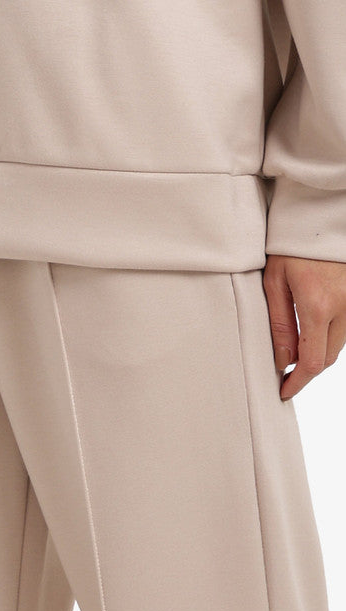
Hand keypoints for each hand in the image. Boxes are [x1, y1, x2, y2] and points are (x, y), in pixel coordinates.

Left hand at [263, 255, 345, 399]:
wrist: (321, 215)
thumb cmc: (292, 245)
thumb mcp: (275, 282)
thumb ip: (279, 324)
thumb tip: (283, 361)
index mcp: (318, 306)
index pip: (311, 361)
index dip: (297, 382)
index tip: (284, 392)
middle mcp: (344, 307)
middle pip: (327, 358)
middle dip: (305, 372)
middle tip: (285, 377)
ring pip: (338, 345)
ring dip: (317, 354)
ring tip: (294, 354)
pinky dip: (329, 337)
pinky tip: (311, 333)